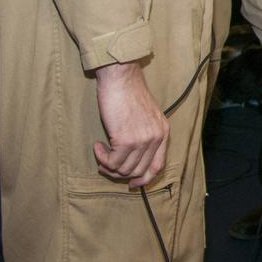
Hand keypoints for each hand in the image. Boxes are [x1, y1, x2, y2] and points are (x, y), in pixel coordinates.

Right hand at [93, 61, 168, 186]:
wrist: (121, 78)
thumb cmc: (129, 94)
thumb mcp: (147, 115)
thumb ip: (146, 134)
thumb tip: (134, 159)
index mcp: (163, 132)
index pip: (158, 166)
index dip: (144, 178)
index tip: (131, 183)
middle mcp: (155, 138)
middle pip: (138, 171)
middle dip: (120, 173)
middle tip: (106, 164)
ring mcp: (142, 140)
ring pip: (123, 169)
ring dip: (108, 165)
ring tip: (101, 152)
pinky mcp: (126, 140)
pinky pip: (112, 162)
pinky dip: (102, 158)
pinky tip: (98, 146)